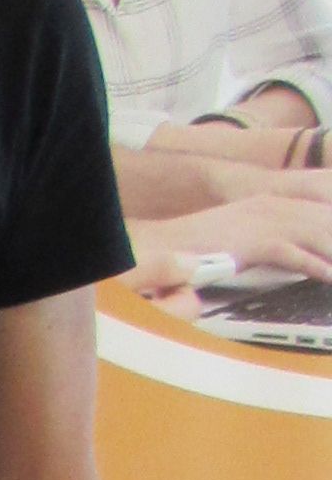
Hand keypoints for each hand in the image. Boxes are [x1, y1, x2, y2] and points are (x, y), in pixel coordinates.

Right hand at [146, 177, 331, 282]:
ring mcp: (265, 222)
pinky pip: (295, 255)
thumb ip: (270, 237)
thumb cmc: (200, 244)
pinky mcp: (256, 242)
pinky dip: (317, 266)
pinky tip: (329, 276)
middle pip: (324, 219)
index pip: (320, 210)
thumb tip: (296, 251)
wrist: (165, 243)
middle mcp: (273, 207)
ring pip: (318, 235)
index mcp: (272, 202)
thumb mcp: (242, 232)